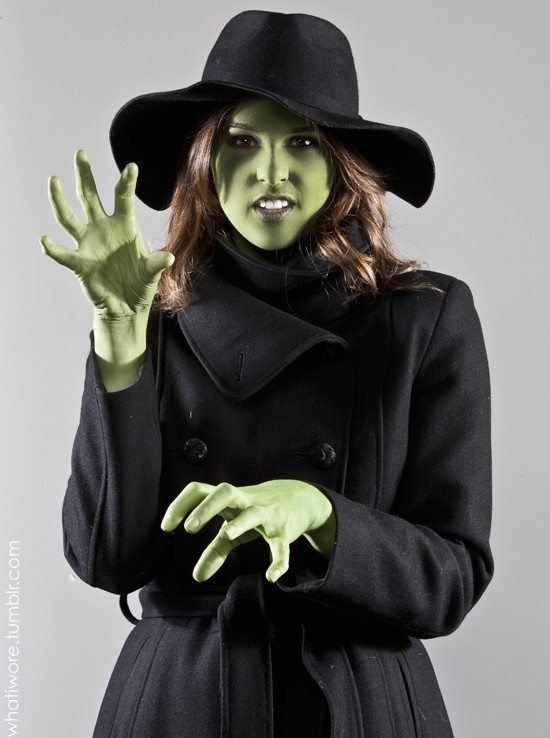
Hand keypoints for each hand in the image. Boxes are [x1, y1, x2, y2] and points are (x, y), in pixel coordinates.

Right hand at [40, 149, 172, 318]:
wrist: (126, 306)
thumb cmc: (140, 284)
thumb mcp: (151, 274)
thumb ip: (156, 264)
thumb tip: (168, 257)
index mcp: (125, 225)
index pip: (123, 198)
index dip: (126, 183)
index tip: (132, 166)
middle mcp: (103, 228)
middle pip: (89, 197)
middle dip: (84, 175)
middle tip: (80, 153)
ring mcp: (88, 243)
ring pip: (69, 217)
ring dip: (59, 200)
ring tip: (53, 180)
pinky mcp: (79, 263)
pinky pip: (63, 253)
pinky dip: (52, 248)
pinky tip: (44, 240)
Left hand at [161, 480, 334, 582]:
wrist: (300, 498)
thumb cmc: (257, 510)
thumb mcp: (235, 526)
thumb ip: (216, 549)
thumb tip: (196, 576)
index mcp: (228, 499)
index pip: (200, 490)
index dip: (181, 505)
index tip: (166, 526)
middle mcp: (246, 501)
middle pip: (224, 491)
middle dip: (207, 507)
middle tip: (189, 527)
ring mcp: (266, 513)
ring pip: (253, 513)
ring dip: (240, 523)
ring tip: (227, 535)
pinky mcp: (285, 530)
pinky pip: (282, 545)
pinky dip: (279, 560)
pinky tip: (271, 576)